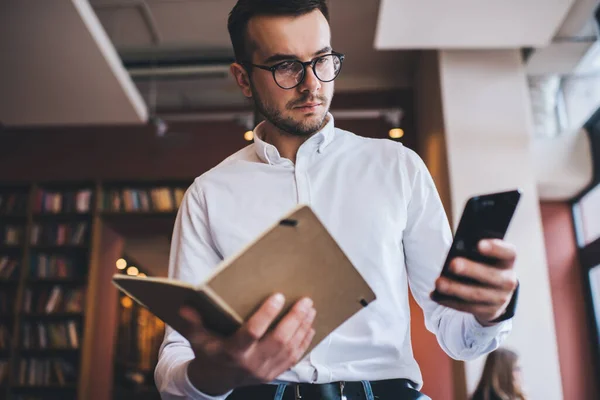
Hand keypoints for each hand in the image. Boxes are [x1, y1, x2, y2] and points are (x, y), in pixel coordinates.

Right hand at [180, 293, 315, 395]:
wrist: (214, 381)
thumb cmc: (208, 353)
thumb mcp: (197, 338)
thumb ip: (193, 321)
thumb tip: (185, 305)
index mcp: (233, 352)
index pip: (252, 332)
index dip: (266, 314)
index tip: (279, 296)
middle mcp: (251, 363)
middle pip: (279, 340)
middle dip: (294, 319)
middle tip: (305, 300)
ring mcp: (265, 371)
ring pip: (290, 349)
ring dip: (302, 328)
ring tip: (310, 309)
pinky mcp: (274, 374)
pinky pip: (294, 358)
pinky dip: (304, 342)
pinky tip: (310, 327)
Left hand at [432, 239, 517, 325]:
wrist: (496, 292)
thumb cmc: (484, 265)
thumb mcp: (485, 256)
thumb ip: (474, 251)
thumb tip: (456, 251)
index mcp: (508, 261)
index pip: (508, 252)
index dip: (495, 248)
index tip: (479, 244)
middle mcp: (508, 280)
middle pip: (490, 275)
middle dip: (470, 270)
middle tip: (452, 264)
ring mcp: (500, 299)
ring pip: (476, 294)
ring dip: (455, 289)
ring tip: (438, 283)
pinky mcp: (488, 311)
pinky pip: (467, 307)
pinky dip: (449, 301)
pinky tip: (436, 295)